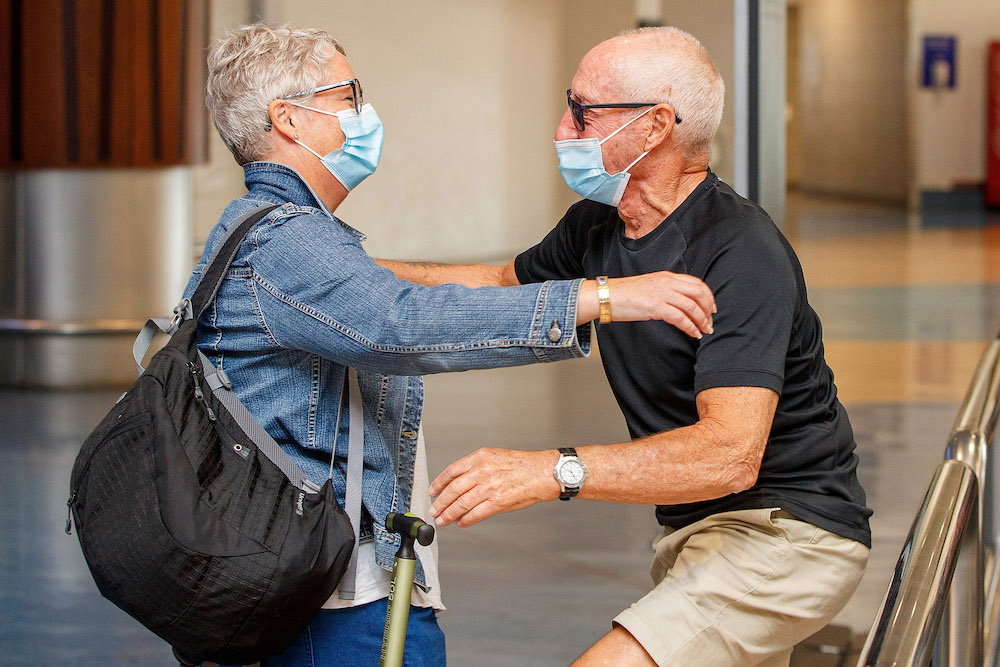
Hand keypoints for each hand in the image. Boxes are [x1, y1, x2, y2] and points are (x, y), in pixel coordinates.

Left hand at [428, 448, 559, 526]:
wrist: (543, 472)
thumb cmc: (522, 465)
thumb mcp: (495, 457)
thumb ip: (476, 467)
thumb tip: (460, 483)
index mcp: (480, 458)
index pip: (451, 471)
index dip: (438, 483)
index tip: (432, 491)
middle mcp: (482, 471)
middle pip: (453, 489)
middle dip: (440, 502)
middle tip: (434, 510)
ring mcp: (490, 487)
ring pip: (461, 503)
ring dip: (449, 514)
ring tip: (443, 520)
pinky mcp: (498, 502)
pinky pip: (476, 513)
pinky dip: (466, 520)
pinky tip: (461, 522)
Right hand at [607, 271, 714, 337]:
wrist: (608, 296)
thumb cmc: (626, 294)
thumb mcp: (650, 286)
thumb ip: (666, 290)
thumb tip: (680, 302)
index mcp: (667, 276)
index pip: (696, 283)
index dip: (708, 296)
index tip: (711, 308)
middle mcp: (667, 282)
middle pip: (699, 293)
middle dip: (708, 309)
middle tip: (710, 321)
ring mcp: (662, 294)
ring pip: (692, 306)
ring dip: (702, 320)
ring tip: (705, 330)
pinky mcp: (655, 307)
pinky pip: (680, 318)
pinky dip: (690, 327)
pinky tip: (693, 334)